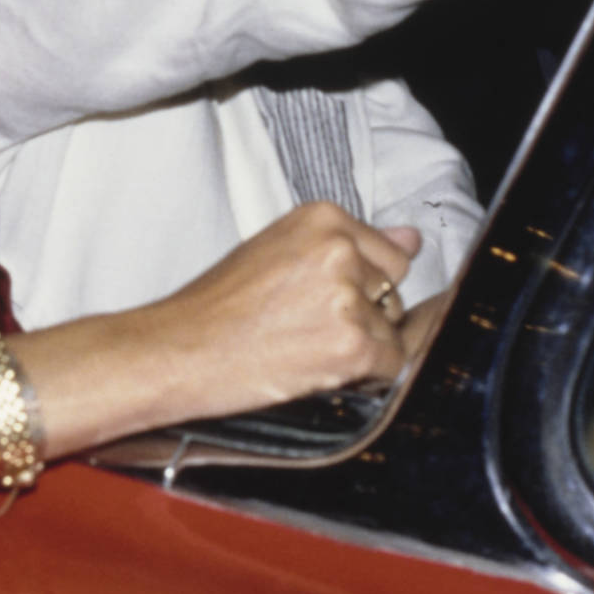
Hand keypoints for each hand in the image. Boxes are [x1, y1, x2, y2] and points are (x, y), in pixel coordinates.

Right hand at [139, 202, 418, 416]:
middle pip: (394, 289)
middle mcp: (341, 249)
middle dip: (365, 313)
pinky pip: (391, 365)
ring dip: (360, 346)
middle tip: (306, 327)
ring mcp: (349, 296)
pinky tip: (317, 368)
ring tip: (304, 348)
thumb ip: (349, 245)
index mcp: (323, 217)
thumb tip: (413, 240)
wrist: (180, 351)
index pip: (386, 253)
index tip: (322, 300)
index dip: (360, 285)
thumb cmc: (216, 305)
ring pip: (392, 329)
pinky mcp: (353, 344)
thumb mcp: (278, 251)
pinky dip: (364, 376)